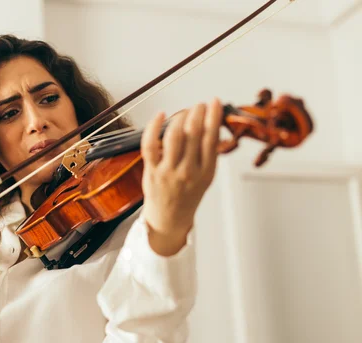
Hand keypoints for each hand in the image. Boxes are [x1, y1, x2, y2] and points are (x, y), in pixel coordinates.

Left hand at [140, 98, 221, 255]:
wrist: (169, 218)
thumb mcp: (206, 177)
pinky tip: (160, 116)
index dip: (213, 116)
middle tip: (198, 105)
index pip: (211, 138)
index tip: (214, 102)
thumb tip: (211, 125)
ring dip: (180, 117)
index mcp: (206, 172)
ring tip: (184, 112)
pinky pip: (150, 144)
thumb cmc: (187, 196)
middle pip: (193, 133)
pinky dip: (154, 127)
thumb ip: (208, 154)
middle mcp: (188, 171)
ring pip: (174, 135)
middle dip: (197, 113)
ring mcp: (169, 171)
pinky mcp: (152, 171)